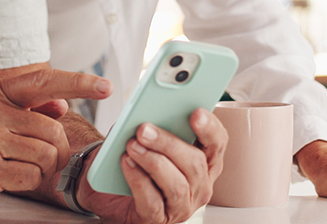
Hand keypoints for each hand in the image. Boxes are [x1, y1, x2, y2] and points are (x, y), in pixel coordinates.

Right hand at [0, 68, 110, 219]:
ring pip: (46, 154)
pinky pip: (32, 175)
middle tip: (38, 159)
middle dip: (55, 151)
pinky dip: (28, 182)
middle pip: (53, 129)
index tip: (106, 86)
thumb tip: (61, 104)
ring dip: (41, 168)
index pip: (44, 81)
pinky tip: (8, 178)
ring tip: (18, 167)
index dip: (78, 82)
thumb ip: (30, 109)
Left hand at [78, 109, 226, 223]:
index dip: (209, 127)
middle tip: (144, 129)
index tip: (195, 113)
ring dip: (152, 161)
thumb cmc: (135, 159)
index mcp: (204, 160)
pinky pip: (152, 201)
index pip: (217, 142)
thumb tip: (145, 113)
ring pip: (176, 184)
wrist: (109, 190)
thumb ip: (150, 124)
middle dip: (168, 143)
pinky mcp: (159, 218)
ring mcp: (182, 205)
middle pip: (194, 163)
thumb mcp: (144, 136)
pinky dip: (137, 180)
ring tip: (131, 146)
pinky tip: (126, 164)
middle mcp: (199, 185)